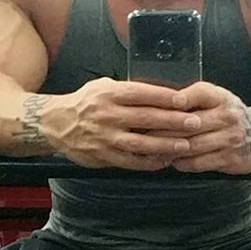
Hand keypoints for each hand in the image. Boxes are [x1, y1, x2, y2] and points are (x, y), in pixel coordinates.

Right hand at [43, 77, 201, 170]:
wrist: (56, 124)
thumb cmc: (85, 102)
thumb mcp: (103, 87)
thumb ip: (128, 90)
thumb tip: (160, 93)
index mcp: (109, 94)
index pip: (142, 94)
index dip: (165, 97)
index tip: (185, 100)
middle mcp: (107, 115)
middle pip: (145, 118)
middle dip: (173, 121)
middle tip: (194, 123)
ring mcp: (104, 137)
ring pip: (140, 144)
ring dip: (165, 145)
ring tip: (185, 145)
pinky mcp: (102, 156)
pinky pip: (130, 162)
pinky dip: (149, 163)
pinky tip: (164, 161)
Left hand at [161, 82, 250, 174]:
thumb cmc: (229, 114)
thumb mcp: (215, 98)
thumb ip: (191, 98)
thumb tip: (158, 101)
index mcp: (220, 97)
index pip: (196, 94)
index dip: (174, 101)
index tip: (153, 106)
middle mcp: (227, 116)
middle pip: (189, 124)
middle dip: (163, 129)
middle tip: (142, 133)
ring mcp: (230, 139)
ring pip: (192, 145)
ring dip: (170, 149)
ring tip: (152, 150)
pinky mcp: (231, 159)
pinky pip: (200, 162)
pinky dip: (182, 163)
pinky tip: (172, 161)